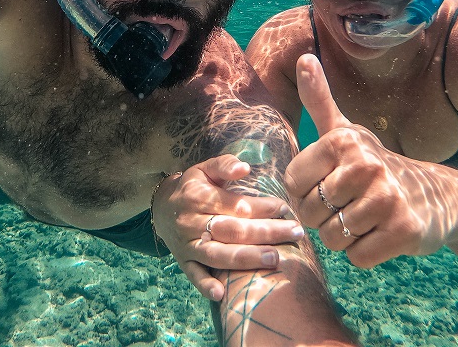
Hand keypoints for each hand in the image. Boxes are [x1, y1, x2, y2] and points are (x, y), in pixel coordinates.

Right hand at [152, 154, 304, 300]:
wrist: (162, 208)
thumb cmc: (194, 187)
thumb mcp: (206, 169)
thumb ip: (225, 165)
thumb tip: (245, 168)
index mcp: (198, 196)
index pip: (234, 205)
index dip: (261, 207)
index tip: (285, 209)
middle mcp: (191, 222)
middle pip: (232, 230)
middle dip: (265, 232)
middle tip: (294, 233)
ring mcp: (187, 244)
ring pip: (217, 254)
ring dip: (246, 258)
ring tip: (274, 259)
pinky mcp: (183, 262)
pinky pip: (193, 275)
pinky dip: (206, 285)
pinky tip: (221, 293)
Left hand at [284, 55, 456, 266]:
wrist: (440, 196)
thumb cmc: (377, 164)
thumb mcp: (346, 131)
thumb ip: (319, 100)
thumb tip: (303, 57)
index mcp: (344, 141)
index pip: (294, 184)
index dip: (305, 193)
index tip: (327, 185)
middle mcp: (365, 165)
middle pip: (311, 213)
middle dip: (324, 217)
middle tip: (349, 205)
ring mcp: (387, 199)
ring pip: (334, 238)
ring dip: (344, 237)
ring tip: (364, 219)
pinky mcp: (405, 231)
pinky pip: (358, 257)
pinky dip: (364, 253)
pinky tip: (380, 234)